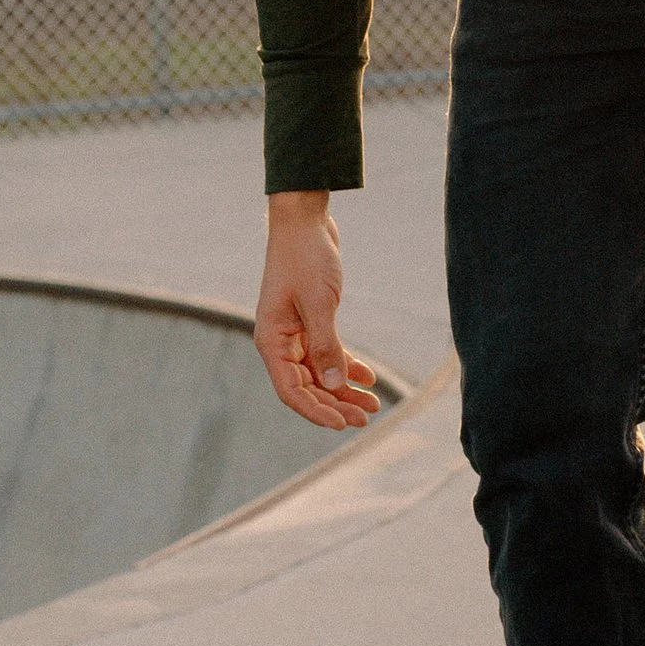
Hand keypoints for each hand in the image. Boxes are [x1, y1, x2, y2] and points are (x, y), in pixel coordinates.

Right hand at [254, 191, 381, 430]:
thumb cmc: (305, 258)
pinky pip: (328, 353)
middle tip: (366, 417)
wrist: (305, 221)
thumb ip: (326, 345)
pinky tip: (368, 377)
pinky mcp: (312, 321)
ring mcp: (295, 333)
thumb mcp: (318, 303)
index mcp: (271, 341)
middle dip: (336, 404)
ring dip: (344, 389)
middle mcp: (280, 342)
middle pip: (308, 386)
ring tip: (373, 404)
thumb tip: (334, 385)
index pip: (291, 390)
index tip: (342, 424)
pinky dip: (346, 365)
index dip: (316, 410)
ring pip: (320, 372)